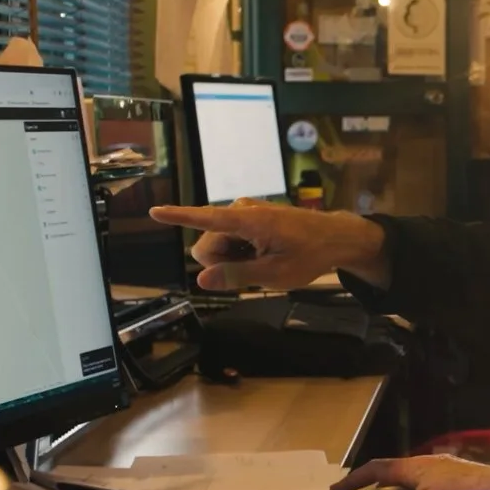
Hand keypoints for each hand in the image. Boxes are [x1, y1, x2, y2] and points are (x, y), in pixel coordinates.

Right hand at [148, 199, 386, 291]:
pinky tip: (262, 254)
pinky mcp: (248, 217)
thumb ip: (237, 276)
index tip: (154, 210)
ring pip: (217, 244)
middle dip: (221, 262)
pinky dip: (241, 251)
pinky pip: (230, 239)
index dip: (178, 216)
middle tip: (255, 268)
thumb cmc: (309, 256)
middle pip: (207, 244)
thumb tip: (201, 279)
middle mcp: (241, 210)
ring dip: (233, 258)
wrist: (334, 238)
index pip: (205, 218)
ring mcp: (245, 212)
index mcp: (248, 221)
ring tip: (263, 260)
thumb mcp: (275, 274)